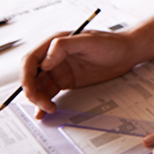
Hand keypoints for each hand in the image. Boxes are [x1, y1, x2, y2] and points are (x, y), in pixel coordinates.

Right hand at [22, 30, 136, 117]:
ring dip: (38, 99)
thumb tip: (44, 62)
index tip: (30, 89)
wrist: (127, 53)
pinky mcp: (66, 81)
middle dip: (32, 91)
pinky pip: (50, 93)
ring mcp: (59, 70)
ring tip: (47, 110)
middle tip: (42, 103)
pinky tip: (44, 111)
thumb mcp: (88, 41)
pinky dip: (44, 102)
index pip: (30, 60)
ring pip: (39, 87)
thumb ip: (63, 47)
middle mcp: (53, 57)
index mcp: (54, 43)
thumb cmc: (110, 43)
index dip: (26, 75)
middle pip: (32, 76)